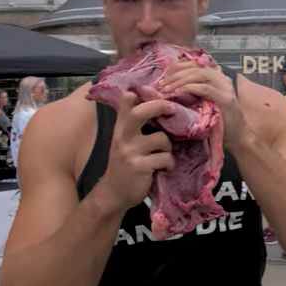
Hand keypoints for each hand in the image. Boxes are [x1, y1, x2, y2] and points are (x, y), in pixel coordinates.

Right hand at [98, 90, 176, 212]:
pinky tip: (163, 169)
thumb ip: (135, 124)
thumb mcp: (125, 140)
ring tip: (163, 156)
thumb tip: (159, 102)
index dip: (144, 92)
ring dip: (168, 148)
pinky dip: (169, 164)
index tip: (157, 93)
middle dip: (160, 107)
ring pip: (162, 139)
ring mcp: (130, 151)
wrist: (113, 194)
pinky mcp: (139, 166)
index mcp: (121, 126)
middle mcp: (123, 136)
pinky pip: (165, 158)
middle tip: (172, 109)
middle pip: (141, 112)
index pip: (127, 100)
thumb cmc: (125, 164)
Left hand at [159, 61, 250, 152]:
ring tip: (166, 89)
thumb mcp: (204, 104)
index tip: (164, 77)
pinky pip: (205, 88)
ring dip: (180, 80)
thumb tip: (167, 88)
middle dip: (176, 74)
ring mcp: (225, 89)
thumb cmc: (218, 123)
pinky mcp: (226, 100)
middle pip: (196, 67)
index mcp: (217, 78)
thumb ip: (193, 94)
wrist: (238, 139)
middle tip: (161, 84)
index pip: (195, 64)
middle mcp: (222, 79)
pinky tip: (178, 92)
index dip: (178, 67)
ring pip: (200, 74)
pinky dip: (190, 88)